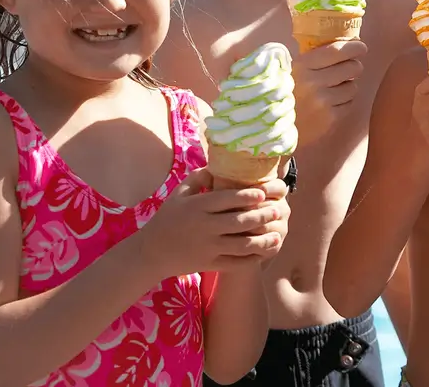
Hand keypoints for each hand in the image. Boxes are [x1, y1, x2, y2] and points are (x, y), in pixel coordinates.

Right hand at [139, 169, 286, 277]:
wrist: (150, 253)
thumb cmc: (167, 218)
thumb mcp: (178, 194)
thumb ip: (199, 177)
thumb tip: (220, 163)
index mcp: (197, 207)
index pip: (226, 199)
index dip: (247, 195)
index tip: (263, 193)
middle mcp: (204, 227)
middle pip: (239, 221)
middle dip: (262, 216)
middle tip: (278, 210)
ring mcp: (208, 248)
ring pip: (241, 245)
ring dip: (262, 240)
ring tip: (278, 234)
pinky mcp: (210, 264)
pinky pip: (236, 263)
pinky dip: (253, 259)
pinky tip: (265, 252)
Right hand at [292, 38, 367, 141]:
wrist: (270, 129)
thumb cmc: (282, 94)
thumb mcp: (289, 70)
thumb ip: (311, 57)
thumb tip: (343, 43)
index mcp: (301, 66)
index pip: (337, 51)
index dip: (354, 47)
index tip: (361, 47)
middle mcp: (313, 83)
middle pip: (352, 68)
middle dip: (354, 66)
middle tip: (350, 67)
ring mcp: (322, 102)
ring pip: (353, 86)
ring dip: (348, 85)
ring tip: (335, 88)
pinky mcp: (329, 119)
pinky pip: (349, 104)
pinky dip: (344, 102)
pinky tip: (331, 102)